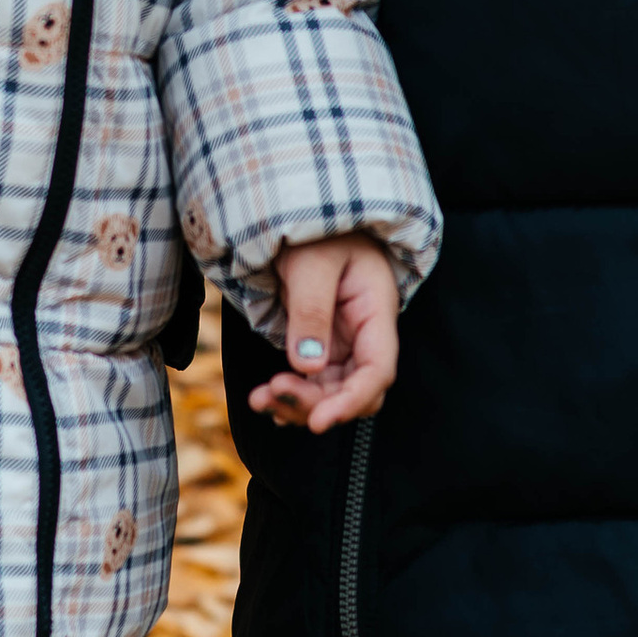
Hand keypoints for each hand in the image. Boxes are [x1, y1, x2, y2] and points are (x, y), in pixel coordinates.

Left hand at [249, 234, 399, 433]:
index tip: (318, 422)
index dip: (351, 401)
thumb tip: (307, 366)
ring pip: (331, 391)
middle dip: (316, 403)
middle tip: (271, 396)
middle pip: (354, 388)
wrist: (302, 214)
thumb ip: (310, 311)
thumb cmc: (315, 230)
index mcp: (375, 310)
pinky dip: (291, 395)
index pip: (378, 369)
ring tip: (259, 400)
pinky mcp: (320, 343)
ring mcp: (343, 340)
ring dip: (297, 403)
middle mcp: (364, 332)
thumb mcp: (311, 263)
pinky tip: (266, 400)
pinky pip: (313, 381)